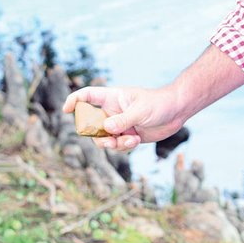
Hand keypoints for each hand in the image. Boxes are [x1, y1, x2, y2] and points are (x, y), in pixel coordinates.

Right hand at [62, 84, 185, 151]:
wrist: (176, 112)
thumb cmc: (159, 103)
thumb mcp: (141, 111)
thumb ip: (123, 120)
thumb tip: (106, 129)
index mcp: (112, 97)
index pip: (87, 96)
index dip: (75, 101)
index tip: (67, 110)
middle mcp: (112, 111)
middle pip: (91, 125)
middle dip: (97, 135)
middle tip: (110, 140)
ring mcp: (119, 124)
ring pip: (103, 139)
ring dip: (113, 144)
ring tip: (129, 140)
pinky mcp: (126, 135)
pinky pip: (116, 146)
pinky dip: (123, 146)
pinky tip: (136, 140)